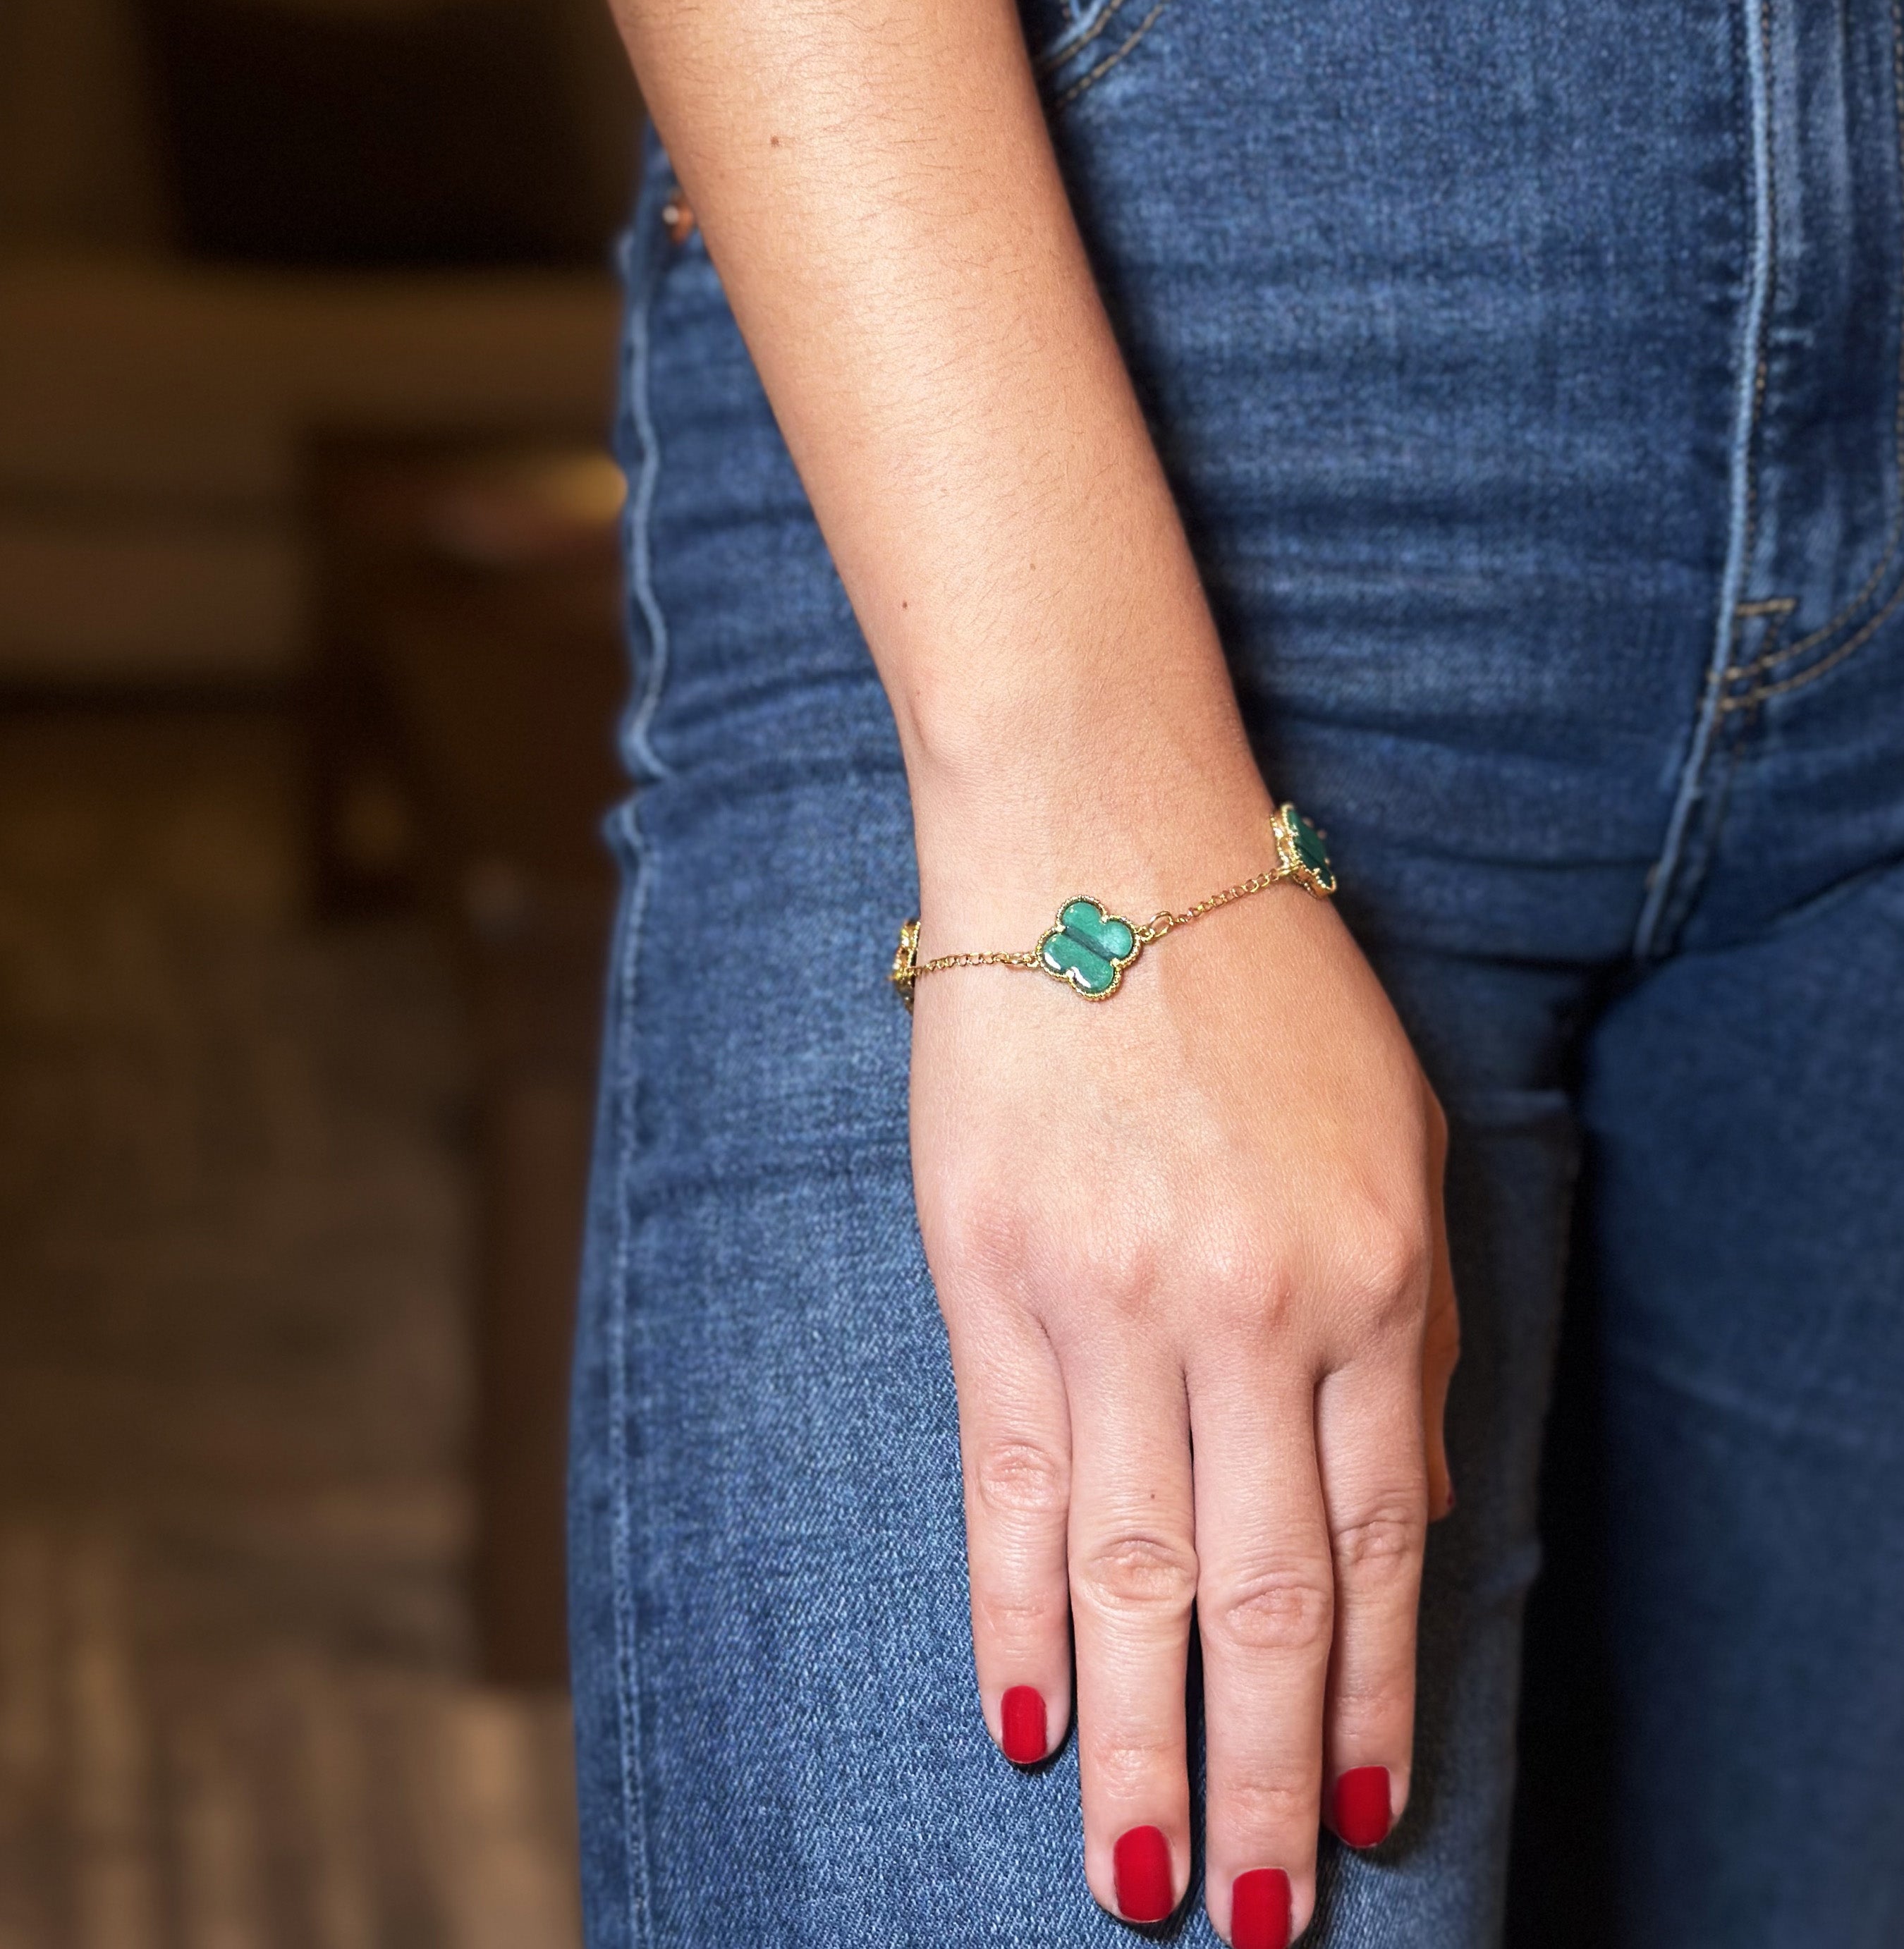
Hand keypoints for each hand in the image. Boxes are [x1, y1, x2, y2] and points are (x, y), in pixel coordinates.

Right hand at [908, 813, 1457, 1942]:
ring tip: (1141, 1878)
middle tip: (1253, 1921)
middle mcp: (1244, 1308)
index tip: (1364, 1820)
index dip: (1368, 1703)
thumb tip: (1405, 1529)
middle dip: (1260, 1781)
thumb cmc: (1264, 984)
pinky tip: (1028, 1717)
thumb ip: (1414, 1334)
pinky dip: (1018, 1613)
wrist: (1098, 838)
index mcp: (1368, 1277)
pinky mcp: (985, 1271)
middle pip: (1256, 1600)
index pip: (1372, 1549)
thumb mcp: (1399, 1140)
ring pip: (1130, 1575)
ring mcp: (1105, 1296)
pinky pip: (1009, 1481)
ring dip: (1140, 1744)